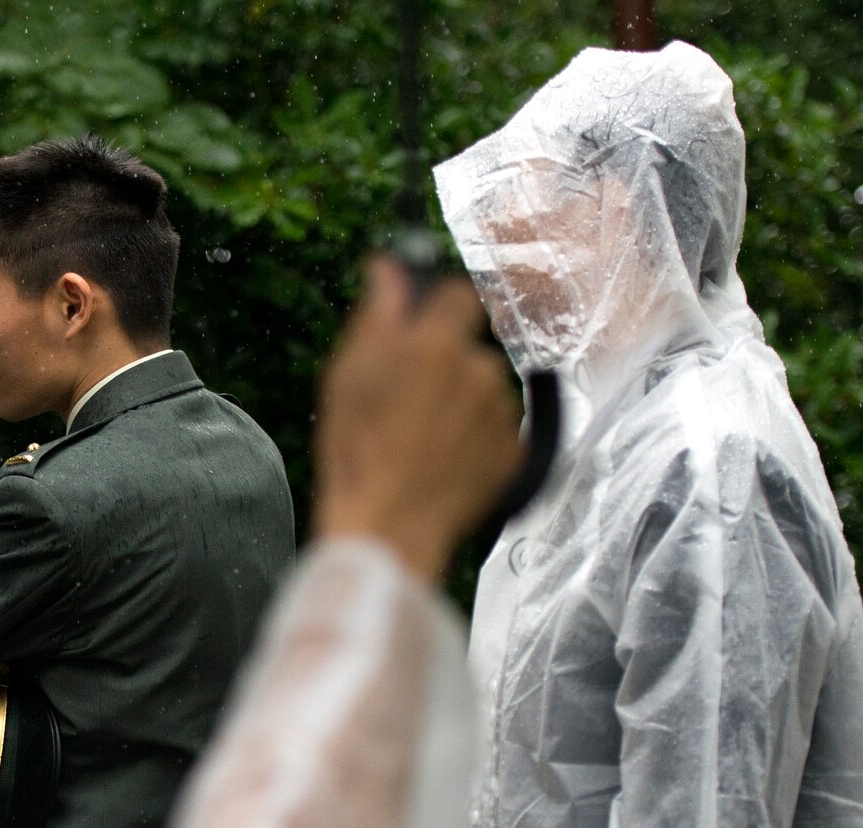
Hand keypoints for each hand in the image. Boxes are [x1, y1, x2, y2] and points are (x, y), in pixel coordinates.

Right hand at [313, 257, 523, 580]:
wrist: (387, 527)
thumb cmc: (357, 452)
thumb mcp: (348, 375)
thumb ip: (378, 313)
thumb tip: (388, 266)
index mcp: (438, 346)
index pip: (459, 294)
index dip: (438, 309)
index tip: (420, 331)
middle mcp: (480, 371)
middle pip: (469, 348)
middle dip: (444, 365)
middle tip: (406, 403)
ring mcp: (501, 415)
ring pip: (484, 390)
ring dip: (461, 404)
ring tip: (421, 440)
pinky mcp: (514, 453)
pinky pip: (497, 431)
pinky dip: (475, 440)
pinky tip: (441, 460)